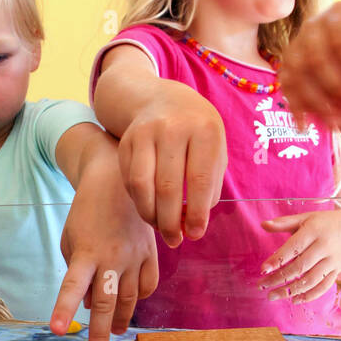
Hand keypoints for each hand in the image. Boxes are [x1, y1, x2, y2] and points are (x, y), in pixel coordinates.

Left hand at [50, 158, 158, 340]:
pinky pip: (148, 285)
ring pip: (129, 298)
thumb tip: (88, 305)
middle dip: (99, 332)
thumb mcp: (71, 239)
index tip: (57, 330)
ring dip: (120, 319)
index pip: (73, 286)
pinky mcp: (151, 252)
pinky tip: (131, 303)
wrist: (118, 179)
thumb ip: (78, 273)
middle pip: (106, 302)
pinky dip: (139, 298)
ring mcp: (134, 256)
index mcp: (86, 252)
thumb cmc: (87, 212)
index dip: (63, 308)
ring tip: (113, 333)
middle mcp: (112, 257)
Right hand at [116, 81, 225, 246]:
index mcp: (204, 130)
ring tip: (161, 229)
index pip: (199, 180)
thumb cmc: (197, 133)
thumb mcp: (214, 149)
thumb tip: (193, 226)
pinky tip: (150, 210)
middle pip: (168, 187)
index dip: (197, 213)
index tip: (196, 234)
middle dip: (171, 222)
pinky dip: (139, 202)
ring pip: (142, 186)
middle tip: (175, 241)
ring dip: (151, 216)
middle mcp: (173, 128)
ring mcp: (145, 133)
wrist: (163, 100)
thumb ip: (209, 185)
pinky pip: (129, 181)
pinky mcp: (126, 142)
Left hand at [259, 210, 340, 301]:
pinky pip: (324, 286)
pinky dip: (309, 296)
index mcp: (314, 231)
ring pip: (311, 280)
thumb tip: (263, 225)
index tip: (263, 270)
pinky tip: (294, 300)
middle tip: (261, 286)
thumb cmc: (323, 223)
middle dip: (279, 278)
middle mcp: (325, 247)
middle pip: (300, 266)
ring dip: (291, 290)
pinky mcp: (337, 271)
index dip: (278, 259)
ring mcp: (332, 261)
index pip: (294, 248)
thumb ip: (284, 223)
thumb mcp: (305, 218)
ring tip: (273, 296)